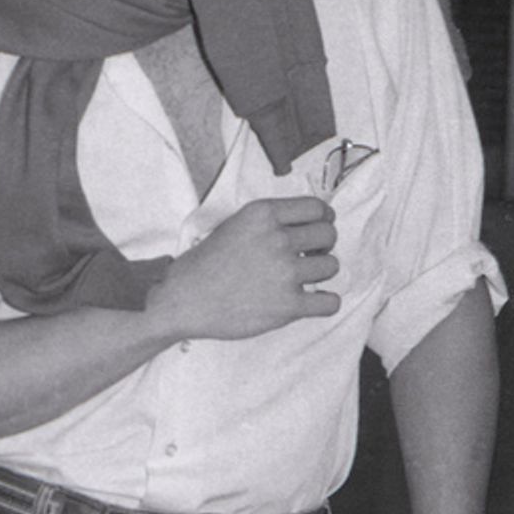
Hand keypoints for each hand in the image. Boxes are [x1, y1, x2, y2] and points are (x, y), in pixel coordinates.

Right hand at [160, 196, 339, 339]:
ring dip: (321, 274)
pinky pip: (330, 302)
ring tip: (301, 279)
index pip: (317, 207)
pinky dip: (325, 303)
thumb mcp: (233, 224)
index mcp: (263, 214)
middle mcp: (277, 239)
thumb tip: (306, 225)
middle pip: (329, 235)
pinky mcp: (288, 306)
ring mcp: (285, 273)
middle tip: (309, 256)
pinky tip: (312, 302)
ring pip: (332, 267)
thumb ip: (269, 222)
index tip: (320, 227)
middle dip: (323, 245)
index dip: (323, 218)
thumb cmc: (204, 264)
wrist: (182, 300)